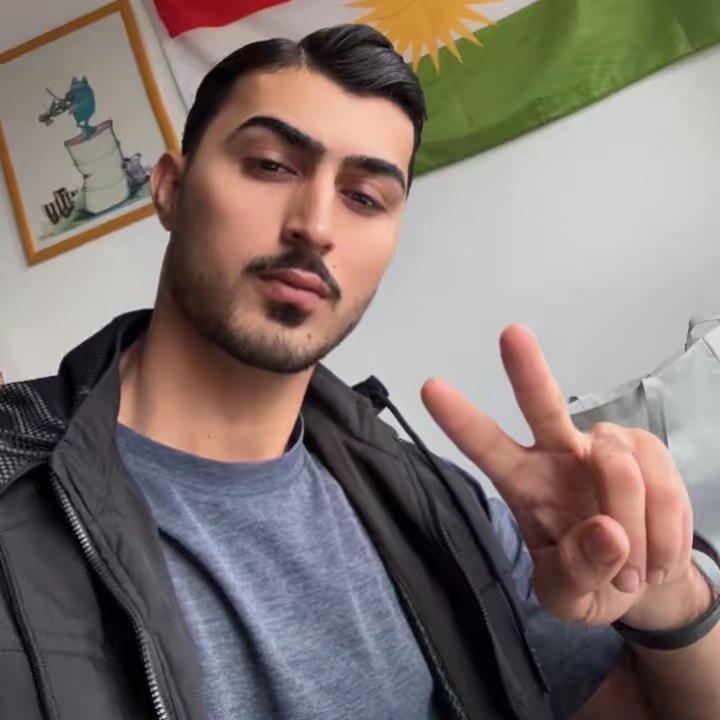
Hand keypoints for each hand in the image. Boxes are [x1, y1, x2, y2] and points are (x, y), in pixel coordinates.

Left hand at [422, 325, 696, 628]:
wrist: (645, 582)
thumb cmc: (591, 582)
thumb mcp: (572, 601)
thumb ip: (580, 572)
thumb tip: (608, 533)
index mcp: (523, 484)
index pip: (487, 448)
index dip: (460, 420)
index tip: (430, 388)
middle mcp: (556, 454)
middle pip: (541, 405)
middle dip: (527, 370)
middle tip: (511, 334)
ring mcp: (603, 448)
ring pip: (620, 468)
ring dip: (637, 527)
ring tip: (635, 565)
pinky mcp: (646, 449)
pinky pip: (662, 482)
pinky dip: (667, 527)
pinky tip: (658, 548)